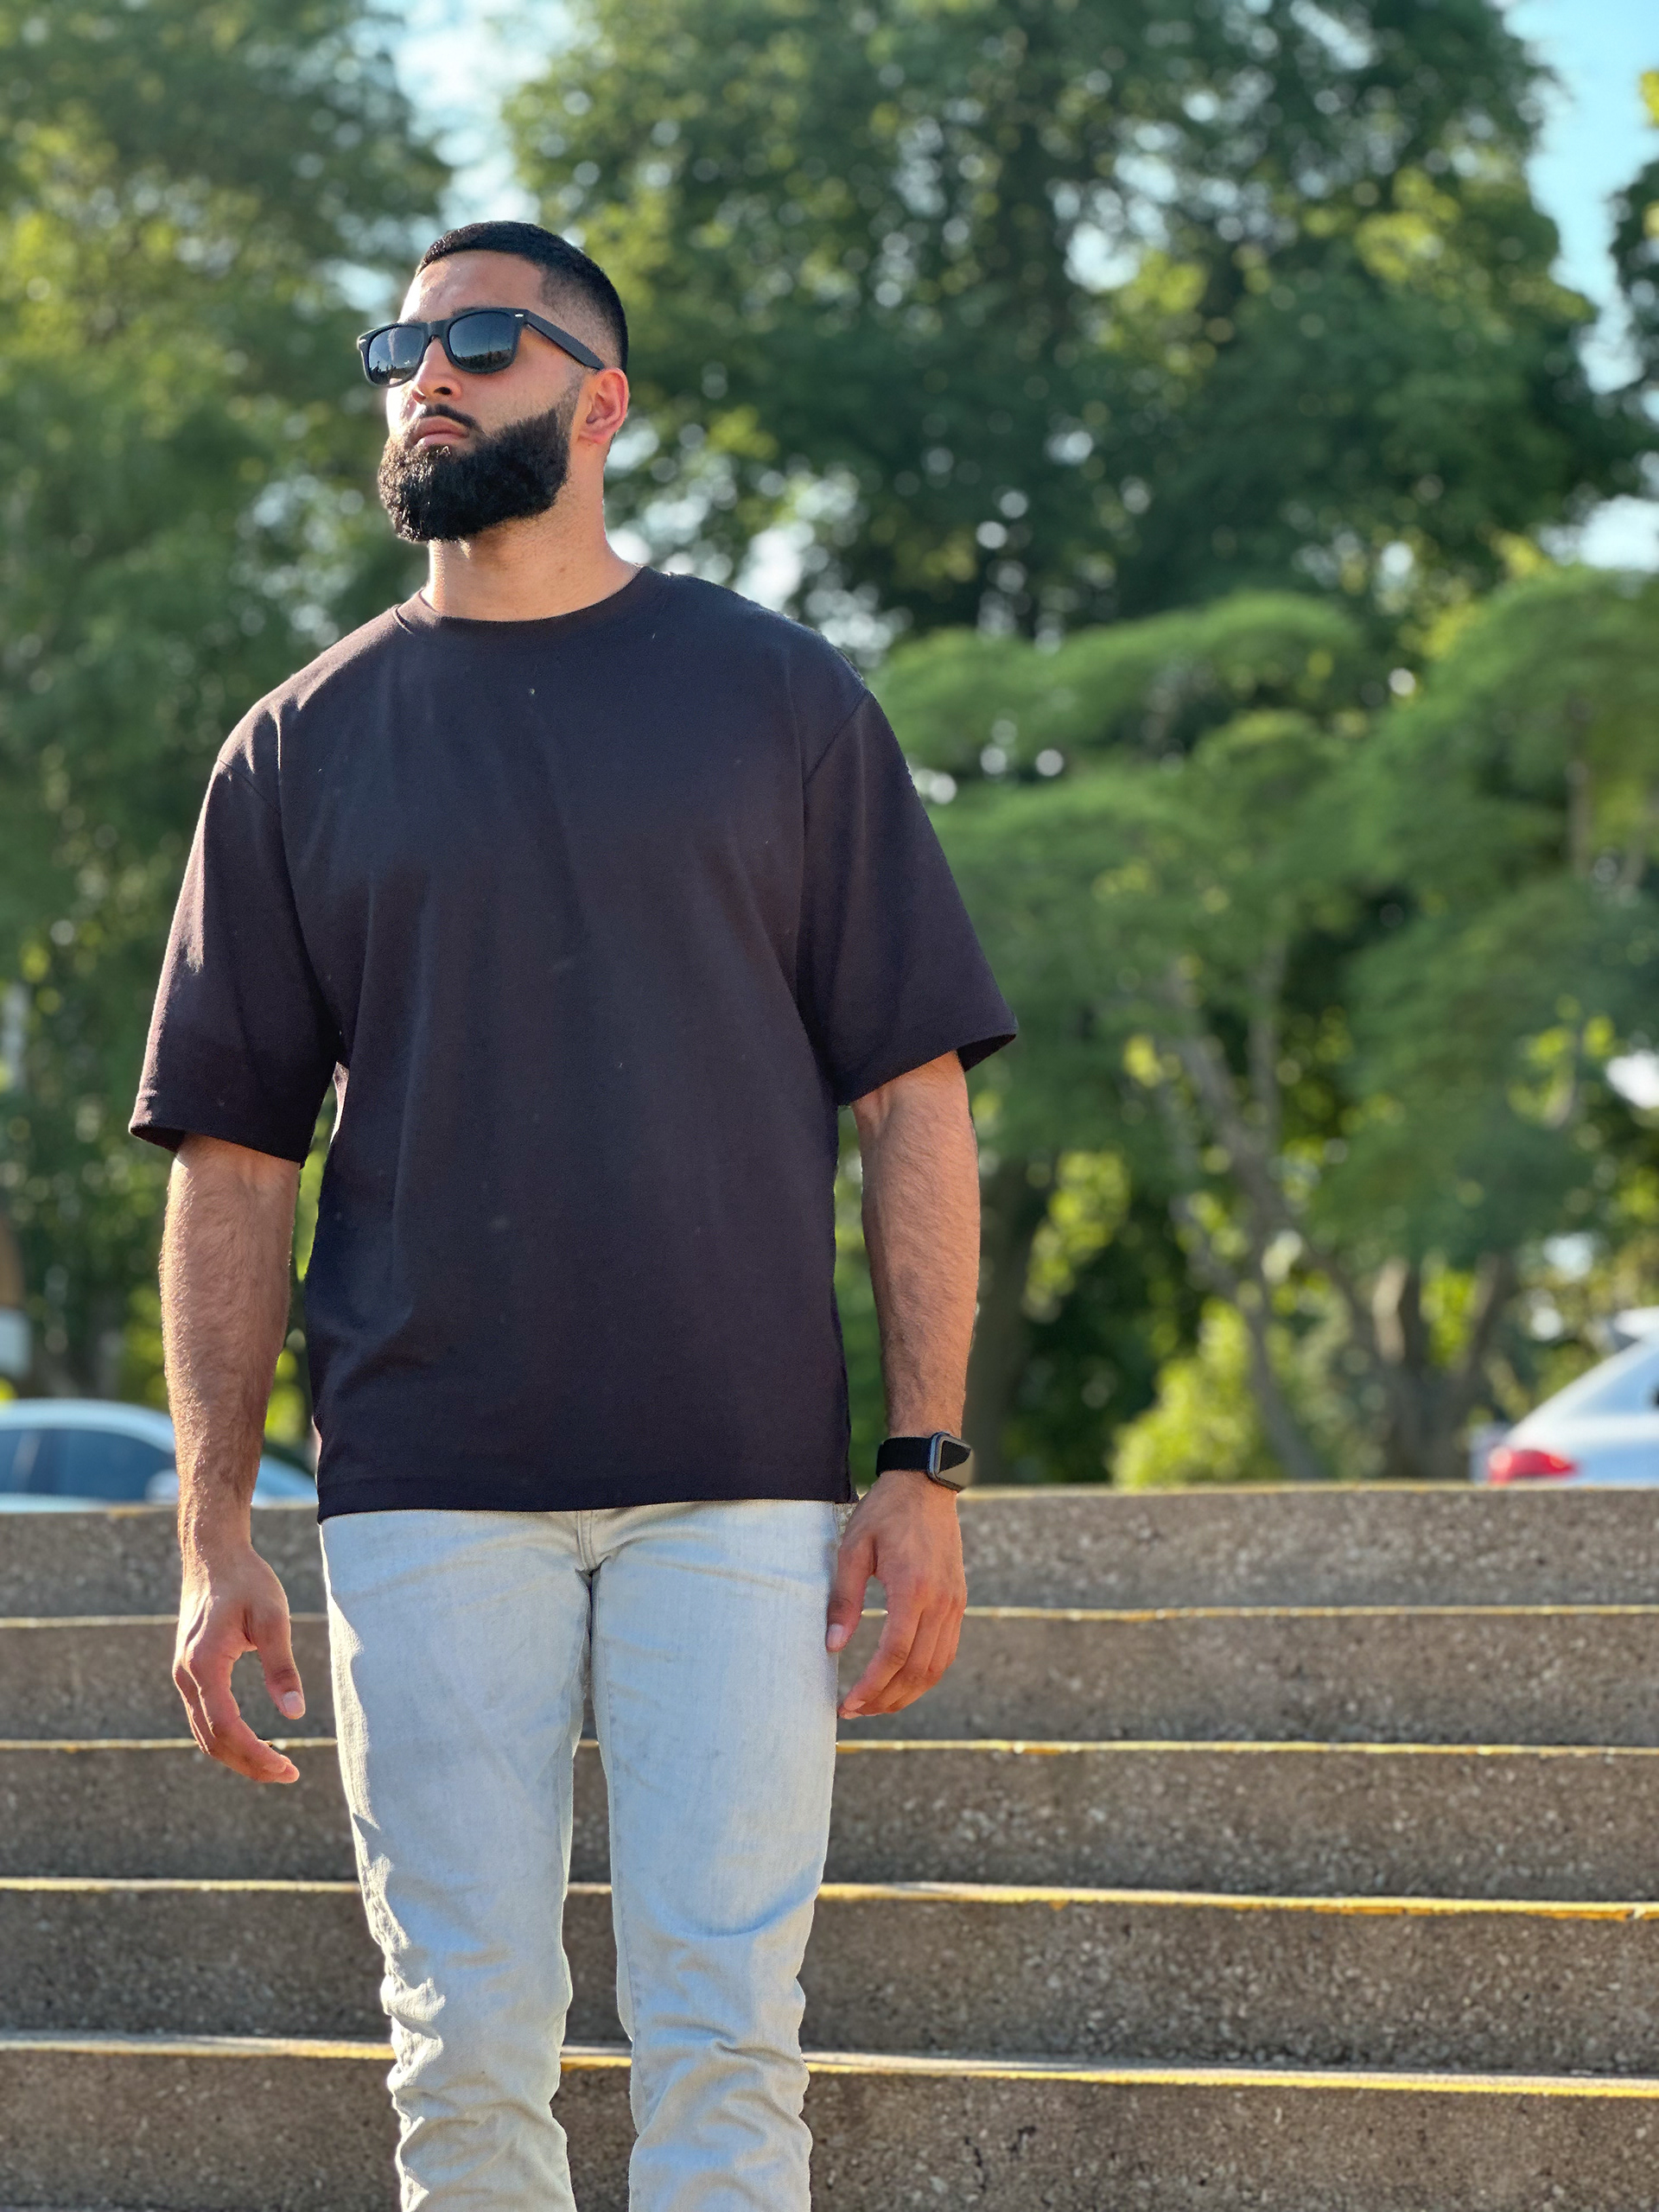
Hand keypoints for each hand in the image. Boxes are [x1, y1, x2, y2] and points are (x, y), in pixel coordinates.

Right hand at [173, 1540, 305, 1783]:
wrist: (212, 1555)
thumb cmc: (247, 1581)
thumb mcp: (273, 1618)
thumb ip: (281, 1667)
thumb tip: (294, 1713)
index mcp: (204, 1666)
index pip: (227, 1728)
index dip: (256, 1754)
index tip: (287, 1767)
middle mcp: (186, 1677)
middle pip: (212, 1740)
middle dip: (249, 1763)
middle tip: (288, 1774)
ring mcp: (184, 1676)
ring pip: (204, 1733)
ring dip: (237, 1755)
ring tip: (275, 1765)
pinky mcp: (190, 1672)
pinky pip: (203, 1717)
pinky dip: (226, 1737)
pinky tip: (252, 1742)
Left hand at [826, 1469, 966, 1716]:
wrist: (926, 1484)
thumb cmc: (884, 1513)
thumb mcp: (853, 1549)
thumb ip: (844, 1599)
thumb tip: (833, 1647)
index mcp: (913, 1587)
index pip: (895, 1653)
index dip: (871, 1685)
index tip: (848, 1703)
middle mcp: (940, 1601)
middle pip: (917, 1669)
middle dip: (885, 1698)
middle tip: (854, 1711)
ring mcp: (954, 1603)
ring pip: (936, 1667)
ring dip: (906, 1693)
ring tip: (875, 1705)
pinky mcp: (958, 1601)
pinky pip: (946, 1651)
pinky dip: (925, 1675)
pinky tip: (901, 1681)